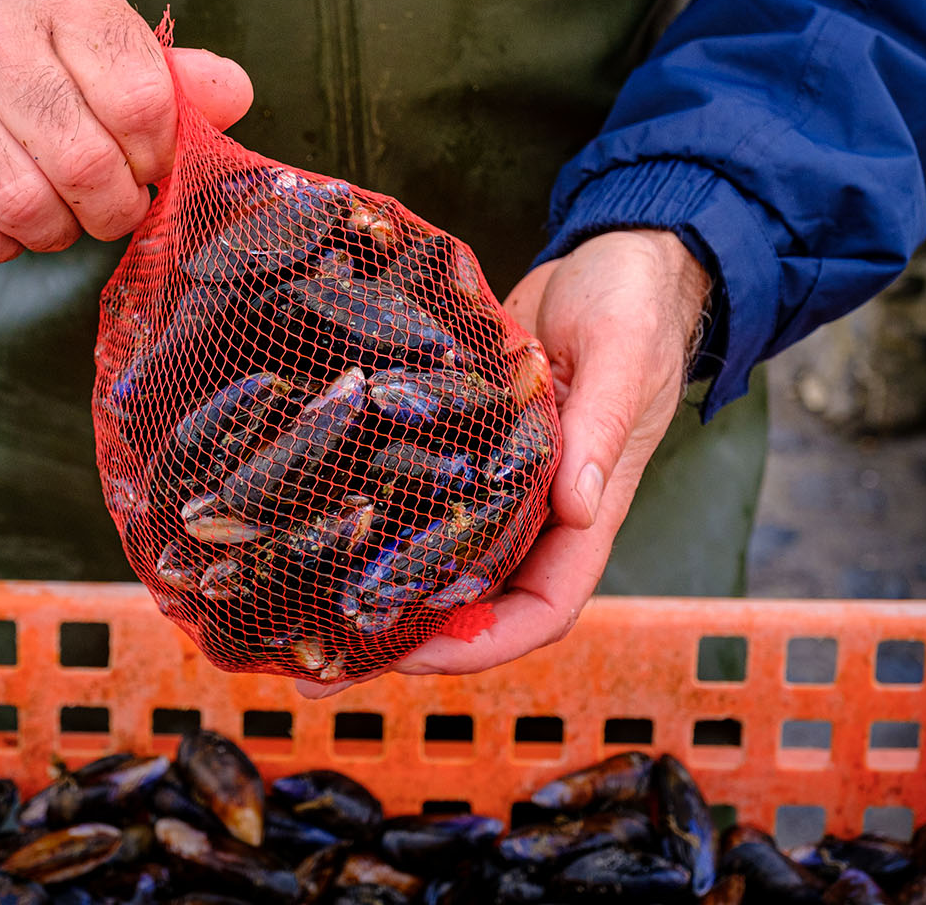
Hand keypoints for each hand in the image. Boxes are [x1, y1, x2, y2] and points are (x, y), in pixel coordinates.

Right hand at [0, 0, 253, 265]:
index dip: (158, 156)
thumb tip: (230, 96)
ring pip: (22, 205)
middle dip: (113, 206)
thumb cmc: (35, 67)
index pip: (142, 101)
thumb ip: (176, 82)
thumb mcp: (108, 55)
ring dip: (56, 230)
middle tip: (109, 204)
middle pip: (84, 161)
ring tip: (56, 211)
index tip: (148, 164)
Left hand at [297, 228, 709, 695]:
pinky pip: (417, 501)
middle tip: (316, 666)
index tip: (414, 654)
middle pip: (475, 605)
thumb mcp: (624, 355)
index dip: (483, 643)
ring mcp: (499, 484)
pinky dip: (372, 525)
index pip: (543, 609)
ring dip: (377, 596)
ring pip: (438, 562)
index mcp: (587, 510)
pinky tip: (307, 530)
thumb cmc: (633, 305)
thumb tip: (580, 509)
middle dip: (404, 644)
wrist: (615, 258)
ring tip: (292, 619)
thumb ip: (604, 428)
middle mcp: (540, 512)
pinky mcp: (463, 445)